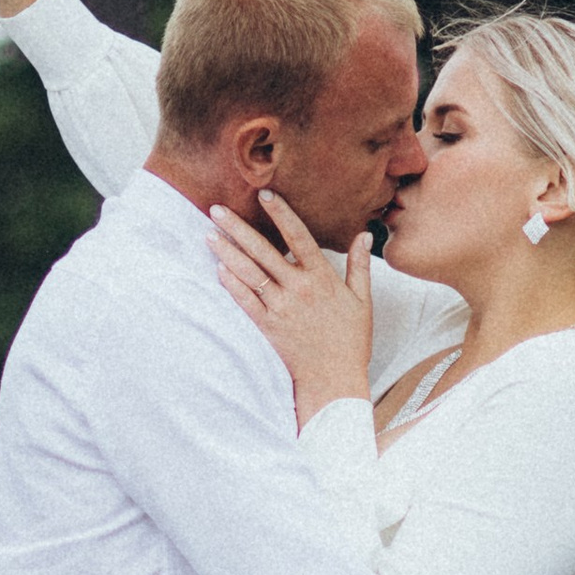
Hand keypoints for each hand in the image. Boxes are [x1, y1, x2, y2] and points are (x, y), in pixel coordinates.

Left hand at [208, 193, 374, 426]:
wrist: (334, 379)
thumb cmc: (350, 340)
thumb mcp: (362, 300)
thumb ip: (360, 266)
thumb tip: (365, 235)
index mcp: (322, 278)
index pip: (298, 236)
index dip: (280, 213)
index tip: (265, 194)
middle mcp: (299, 289)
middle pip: (264, 251)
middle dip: (238, 229)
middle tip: (216, 209)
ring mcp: (281, 308)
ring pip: (249, 274)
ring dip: (227, 253)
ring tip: (209, 235)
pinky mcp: (268, 327)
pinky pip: (246, 302)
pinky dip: (231, 285)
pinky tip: (218, 269)